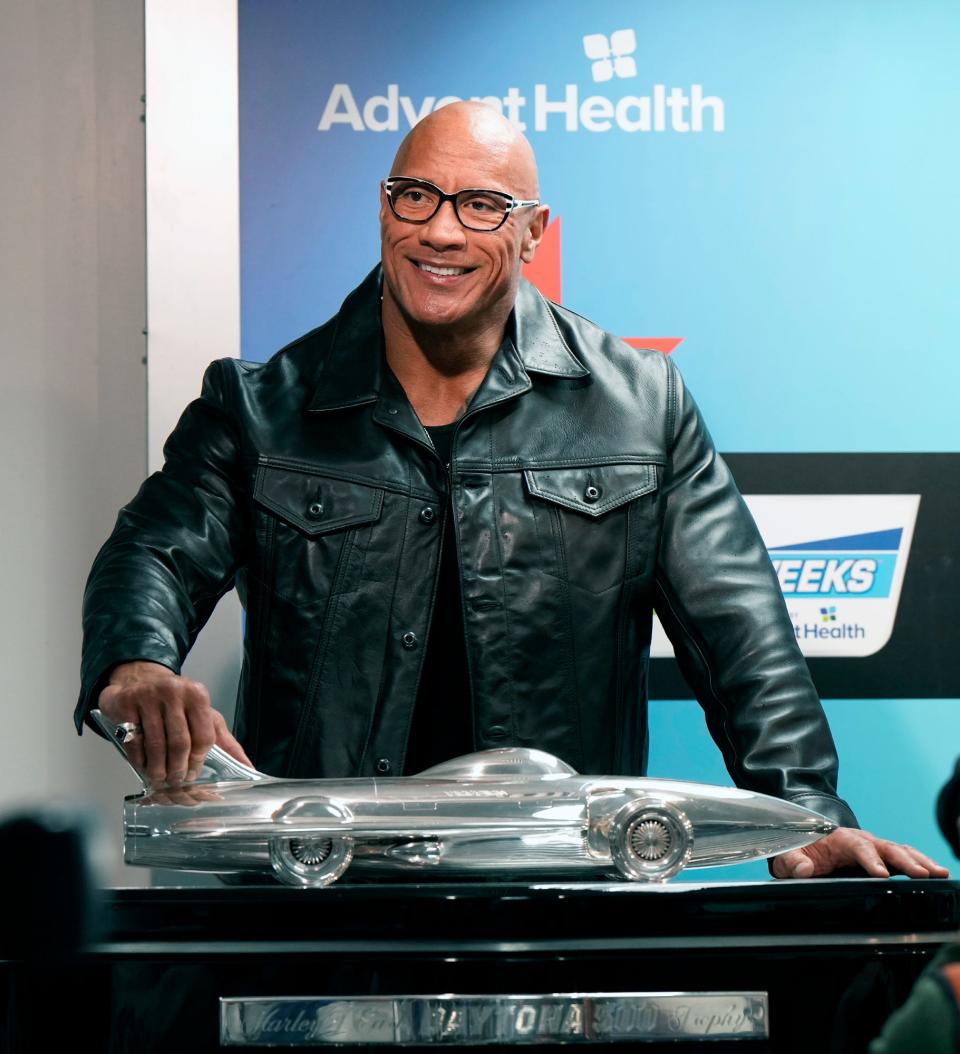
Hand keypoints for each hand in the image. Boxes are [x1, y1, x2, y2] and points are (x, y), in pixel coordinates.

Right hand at [98, 661, 251, 786]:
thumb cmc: (176, 703)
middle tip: (176, 782)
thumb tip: (249, 768)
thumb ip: (225, 741)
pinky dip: (140, 760)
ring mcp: (148, 696)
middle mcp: (174, 692)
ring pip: (156, 745)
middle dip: (178, 769)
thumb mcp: (204, 715)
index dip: (198, 761)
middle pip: (180, 743)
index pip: (204, 736)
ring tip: (160, 779)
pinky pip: (134, 741)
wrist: (139, 680)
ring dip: (158, 769)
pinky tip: (144, 767)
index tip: (193, 774)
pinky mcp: (127, 703)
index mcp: (198, 695)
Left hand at [772, 827, 948, 878]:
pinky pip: (904, 858)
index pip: (858, 847)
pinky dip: (920, 864)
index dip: (870, 860)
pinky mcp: (883, 858)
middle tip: (922, 875)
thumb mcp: (789, 855)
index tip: (882, 875)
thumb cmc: (799, 851)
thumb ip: (793, 861)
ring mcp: (875, 848)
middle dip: (904, 860)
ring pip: (900, 851)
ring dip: (920, 861)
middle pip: (886, 847)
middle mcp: (862, 840)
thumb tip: (803, 869)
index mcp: (840, 839)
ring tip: (940, 873)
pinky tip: (937, 875)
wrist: (807, 843)